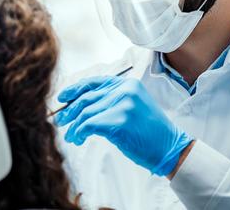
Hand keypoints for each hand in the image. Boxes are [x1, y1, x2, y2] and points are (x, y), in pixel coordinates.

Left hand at [55, 76, 192, 175]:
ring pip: (85, 113)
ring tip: (72, 137)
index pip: (95, 82)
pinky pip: (89, 125)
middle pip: (87, 98)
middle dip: (70, 110)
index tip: (62, 98)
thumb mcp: (134, 106)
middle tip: (60, 121)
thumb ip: (113, 100)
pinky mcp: (119, 121)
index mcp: (128, 84)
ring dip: (74, 127)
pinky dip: (80, 133)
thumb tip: (82, 104)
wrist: (169, 147)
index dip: (75, 89)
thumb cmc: (150, 131)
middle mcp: (125, 90)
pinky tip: (79, 139)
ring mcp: (123, 105)